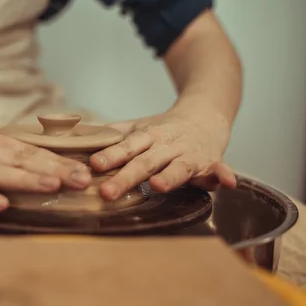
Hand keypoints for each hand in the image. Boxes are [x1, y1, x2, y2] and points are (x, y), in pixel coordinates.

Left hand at [89, 109, 236, 199]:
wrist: (205, 113)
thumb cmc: (165, 127)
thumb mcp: (138, 127)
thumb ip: (112, 134)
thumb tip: (78, 137)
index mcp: (147, 136)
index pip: (126, 147)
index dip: (110, 155)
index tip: (94, 165)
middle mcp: (167, 145)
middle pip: (145, 162)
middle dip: (127, 177)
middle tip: (107, 192)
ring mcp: (190, 154)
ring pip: (179, 167)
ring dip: (170, 176)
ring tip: (157, 186)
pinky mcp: (211, 162)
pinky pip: (220, 169)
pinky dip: (224, 175)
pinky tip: (227, 183)